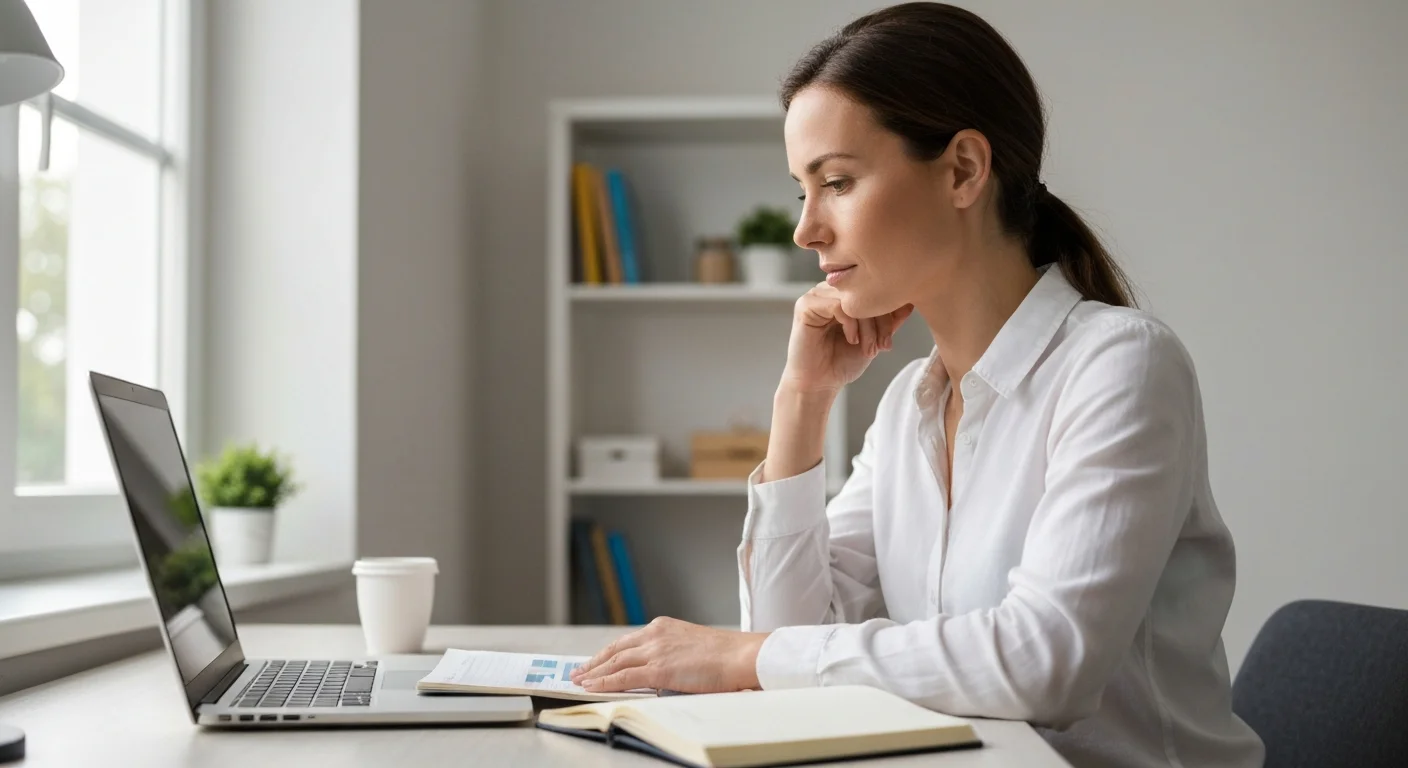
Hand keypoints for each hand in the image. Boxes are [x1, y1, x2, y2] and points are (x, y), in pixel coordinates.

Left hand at [569, 617, 769, 693]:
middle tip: (578, 671)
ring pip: (615, 663)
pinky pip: (623, 678)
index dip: (609, 652)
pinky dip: (604, 683)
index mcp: (664, 626)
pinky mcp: (658, 669)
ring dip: (594, 673)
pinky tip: (592, 687)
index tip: (596, 660)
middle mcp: (655, 634)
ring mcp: (655, 651)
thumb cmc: (727, 655)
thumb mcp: (694, 646)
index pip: (628, 640)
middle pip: (616, 649)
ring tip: (579, 680)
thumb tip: (663, 671)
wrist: (741, 655)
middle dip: (594, 662)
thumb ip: (674, 654)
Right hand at [780, 283, 913, 394]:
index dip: (888, 311)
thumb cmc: (842, 362)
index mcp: (844, 295)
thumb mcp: (874, 339)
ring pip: (852, 298)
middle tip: (883, 346)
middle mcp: (829, 291)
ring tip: (867, 347)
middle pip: (864, 290)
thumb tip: (910, 303)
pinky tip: (852, 340)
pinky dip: (850, 323)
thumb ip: (889, 321)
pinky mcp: (805, 305)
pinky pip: (836, 304)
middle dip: (880, 320)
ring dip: (866, 325)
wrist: (820, 384)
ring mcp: (816, 296)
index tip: (889, 341)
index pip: (873, 288)